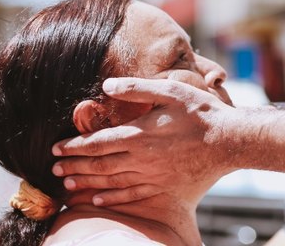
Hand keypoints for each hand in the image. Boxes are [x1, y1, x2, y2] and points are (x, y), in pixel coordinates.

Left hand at [51, 78, 237, 205]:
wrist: (230, 141)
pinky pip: (130, 194)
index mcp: (139, 134)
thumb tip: (107, 85)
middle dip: (73, 166)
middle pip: (98, 165)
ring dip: (86, 182)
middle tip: (54, 168)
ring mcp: (151, 174)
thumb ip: (138, 88)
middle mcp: (141, 158)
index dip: (74, 146)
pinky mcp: (163, 186)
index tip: (57, 147)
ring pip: (110, 181)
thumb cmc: (202, 113)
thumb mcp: (172, 91)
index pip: (96, 143)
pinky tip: (98, 198)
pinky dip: (111, 198)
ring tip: (68, 183)